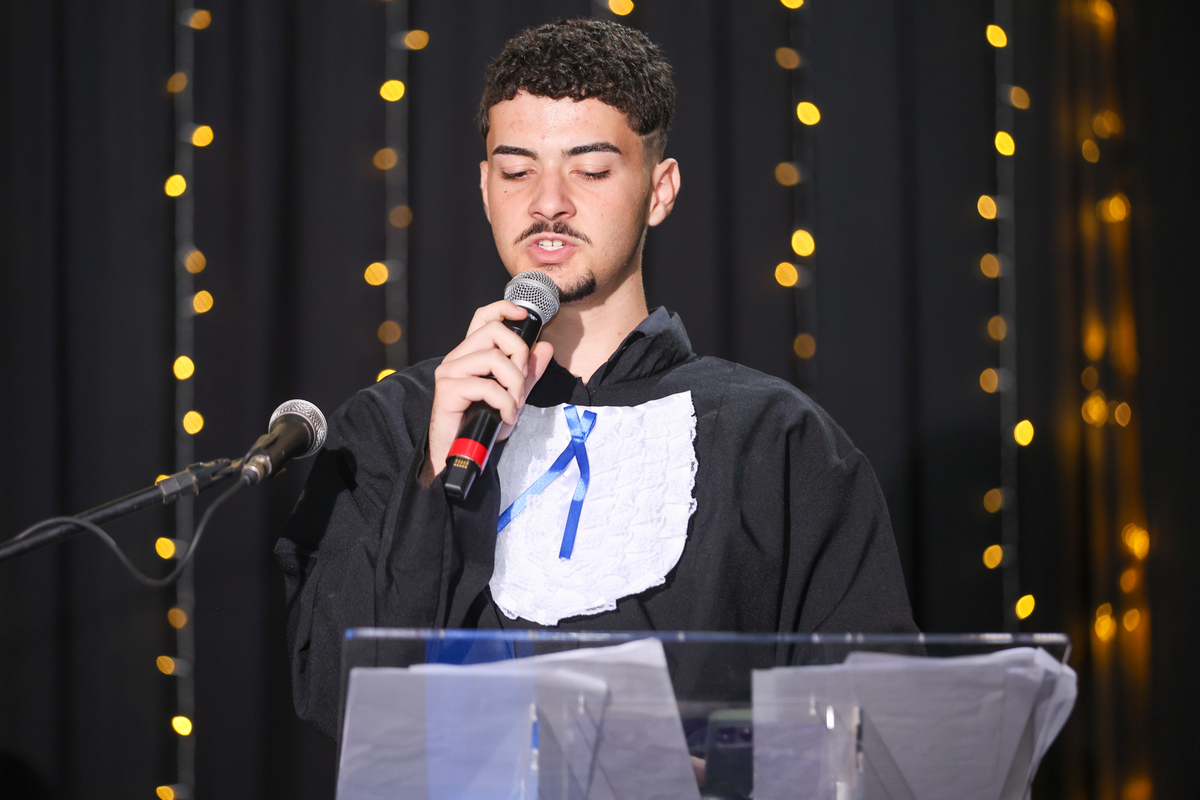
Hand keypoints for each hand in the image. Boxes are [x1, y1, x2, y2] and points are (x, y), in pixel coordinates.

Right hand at [422, 300, 553, 484]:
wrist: (459, 454)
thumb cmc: (481, 425)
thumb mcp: (513, 396)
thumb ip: (528, 373)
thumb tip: (546, 348)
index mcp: (471, 354)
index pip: (483, 317)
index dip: (504, 308)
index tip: (524, 315)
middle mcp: (457, 357)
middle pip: (494, 331)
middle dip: (519, 354)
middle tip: (522, 383)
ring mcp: (449, 372)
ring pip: (493, 358)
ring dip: (514, 384)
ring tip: (514, 404)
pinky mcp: (447, 389)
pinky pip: (487, 386)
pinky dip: (505, 403)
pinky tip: (506, 416)